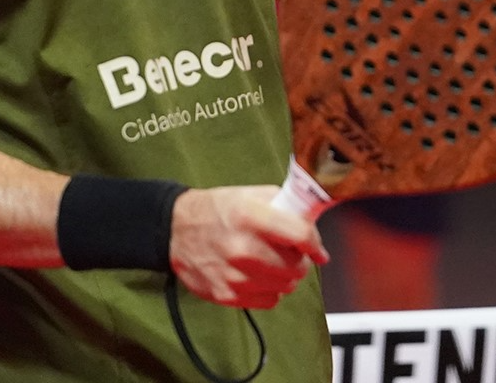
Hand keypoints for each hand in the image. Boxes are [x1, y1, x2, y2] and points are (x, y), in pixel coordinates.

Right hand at [169, 186, 327, 308]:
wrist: (176, 230)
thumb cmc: (216, 210)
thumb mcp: (248, 194)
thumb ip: (282, 205)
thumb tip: (311, 219)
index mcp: (249, 216)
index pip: (299, 235)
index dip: (315, 244)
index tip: (319, 250)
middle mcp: (243, 248)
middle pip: (296, 266)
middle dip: (300, 260)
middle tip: (292, 252)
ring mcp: (235, 275)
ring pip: (285, 286)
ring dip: (286, 276)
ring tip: (273, 262)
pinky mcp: (227, 295)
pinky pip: (269, 300)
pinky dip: (270, 290)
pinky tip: (258, 275)